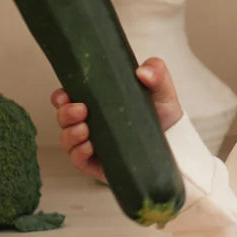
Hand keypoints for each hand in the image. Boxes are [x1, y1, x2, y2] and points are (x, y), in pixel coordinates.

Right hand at [51, 58, 183, 179]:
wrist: (175, 145)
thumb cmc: (162, 115)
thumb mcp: (162, 90)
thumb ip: (157, 72)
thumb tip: (142, 72)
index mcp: (97, 103)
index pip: (68, 98)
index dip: (61, 97)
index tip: (65, 95)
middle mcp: (90, 123)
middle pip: (64, 118)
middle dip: (66, 114)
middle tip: (81, 109)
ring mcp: (92, 145)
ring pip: (67, 139)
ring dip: (71, 133)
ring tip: (85, 130)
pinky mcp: (97, 165)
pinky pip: (79, 161)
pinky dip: (79, 153)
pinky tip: (89, 147)